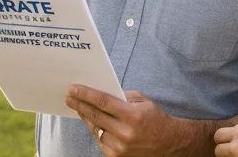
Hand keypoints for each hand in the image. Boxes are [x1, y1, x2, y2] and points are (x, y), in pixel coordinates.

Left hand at [66, 85, 185, 155]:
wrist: (168, 143)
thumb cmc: (154, 118)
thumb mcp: (142, 101)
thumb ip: (121, 95)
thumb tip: (99, 92)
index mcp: (133, 115)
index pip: (103, 102)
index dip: (86, 94)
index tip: (73, 88)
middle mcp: (126, 133)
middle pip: (95, 115)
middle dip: (79, 104)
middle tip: (69, 96)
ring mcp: (121, 147)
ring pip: (95, 129)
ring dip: (85, 117)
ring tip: (78, 107)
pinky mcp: (117, 156)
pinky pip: (100, 140)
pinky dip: (95, 130)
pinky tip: (91, 121)